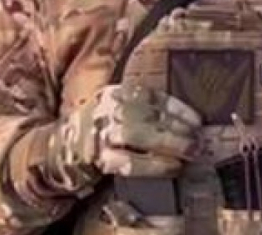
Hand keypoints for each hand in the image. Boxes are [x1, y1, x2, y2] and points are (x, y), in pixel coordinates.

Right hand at [45, 84, 201, 190]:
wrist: (61, 150)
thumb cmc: (101, 131)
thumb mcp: (119, 112)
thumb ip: (145, 112)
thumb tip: (188, 123)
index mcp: (115, 94)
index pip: (152, 96)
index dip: (178, 108)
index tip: (198, 120)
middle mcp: (107, 109)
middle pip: (148, 115)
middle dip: (178, 128)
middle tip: (200, 140)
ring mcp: (99, 133)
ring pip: (138, 135)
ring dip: (169, 143)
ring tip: (190, 152)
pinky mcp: (96, 158)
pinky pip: (127, 161)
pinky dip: (152, 165)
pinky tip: (170, 167)